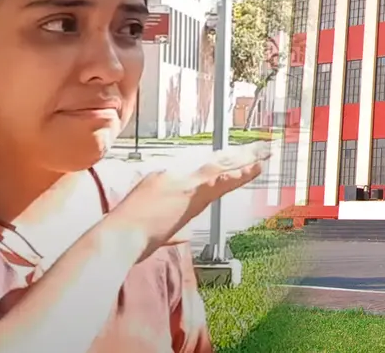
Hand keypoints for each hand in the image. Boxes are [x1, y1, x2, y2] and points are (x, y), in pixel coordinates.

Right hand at [107, 145, 269, 260]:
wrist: (121, 237)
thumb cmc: (130, 234)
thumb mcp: (154, 229)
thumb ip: (172, 230)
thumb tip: (183, 234)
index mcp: (171, 186)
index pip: (206, 176)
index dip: (226, 168)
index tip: (243, 162)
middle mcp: (180, 180)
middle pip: (217, 166)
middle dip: (239, 158)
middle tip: (260, 148)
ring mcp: (186, 185)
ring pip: (222, 169)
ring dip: (244, 160)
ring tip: (263, 152)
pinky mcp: (191, 194)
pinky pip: (221, 180)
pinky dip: (238, 173)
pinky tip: (253, 168)